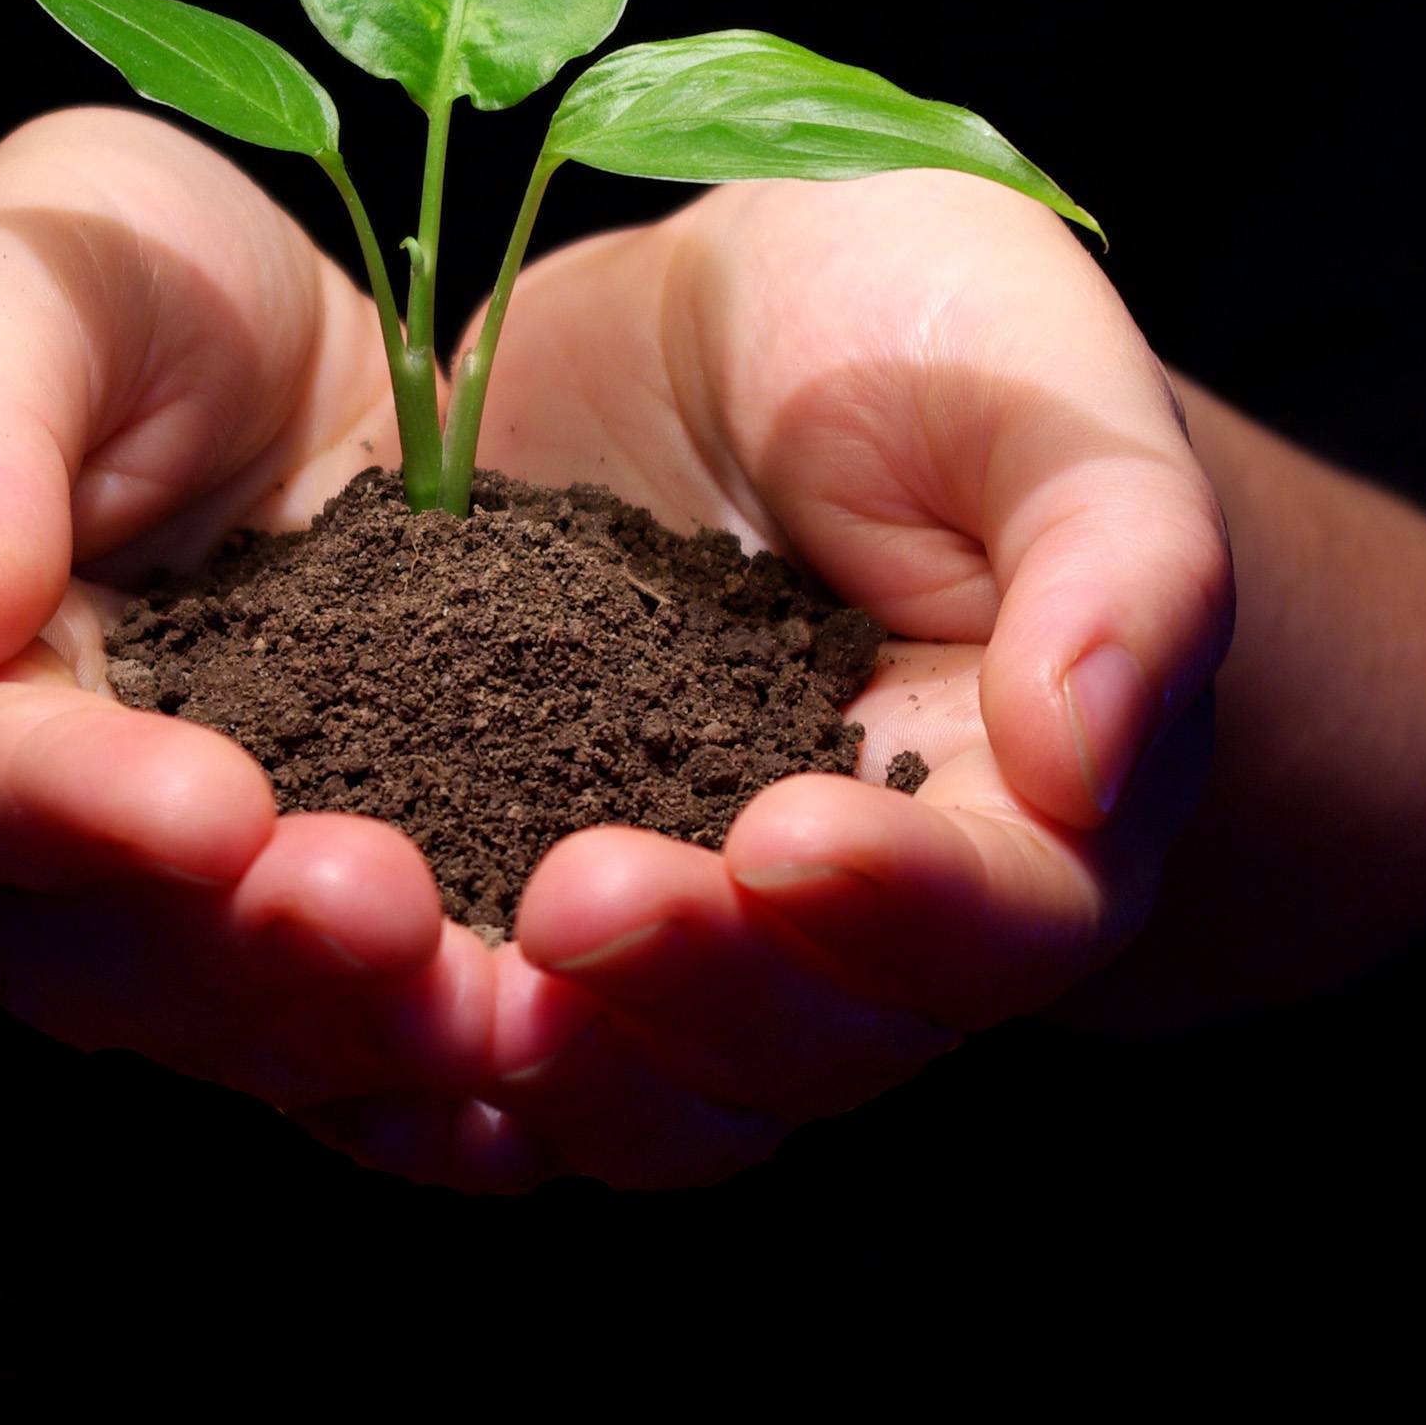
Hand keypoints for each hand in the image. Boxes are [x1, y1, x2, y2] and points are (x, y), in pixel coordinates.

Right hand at [0, 109, 522, 1177]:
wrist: (205, 341)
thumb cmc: (87, 269)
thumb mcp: (16, 266)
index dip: (72, 806)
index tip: (217, 807)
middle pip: (78, 947)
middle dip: (235, 953)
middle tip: (392, 917)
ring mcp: (142, 886)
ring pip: (215, 1022)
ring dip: (349, 1034)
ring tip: (500, 1007)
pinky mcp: (287, 905)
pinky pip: (333, 1038)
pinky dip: (426, 1086)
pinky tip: (534, 1093)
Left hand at [465, 171, 1232, 1185]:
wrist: (709, 332)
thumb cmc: (917, 329)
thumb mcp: (1032, 373)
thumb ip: (1115, 551)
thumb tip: (1091, 750)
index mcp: (1013, 811)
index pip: (998, 922)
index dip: (904, 906)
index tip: (791, 835)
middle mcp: (843, 929)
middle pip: (795, 1048)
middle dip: (690, 986)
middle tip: (580, 892)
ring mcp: (666, 939)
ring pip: (623, 1095)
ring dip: (538, 1055)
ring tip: (434, 957)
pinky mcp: (495, 903)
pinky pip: (447, 1049)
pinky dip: (383, 1052)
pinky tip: (310, 970)